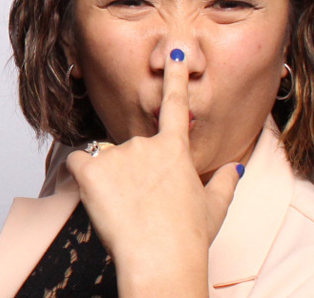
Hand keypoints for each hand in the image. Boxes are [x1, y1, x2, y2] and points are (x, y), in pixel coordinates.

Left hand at [66, 49, 242, 296]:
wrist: (162, 261)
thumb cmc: (189, 239)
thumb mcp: (214, 208)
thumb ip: (225, 182)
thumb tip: (236, 167)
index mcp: (176, 149)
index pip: (176, 102)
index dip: (176, 75)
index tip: (175, 51)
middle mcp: (147, 144)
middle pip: (132, 150)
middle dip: (132, 174)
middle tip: (140, 208)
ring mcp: (119, 155)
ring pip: (106, 160)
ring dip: (110, 180)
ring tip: (124, 213)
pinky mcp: (92, 172)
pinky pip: (78, 162)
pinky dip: (80, 174)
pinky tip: (95, 196)